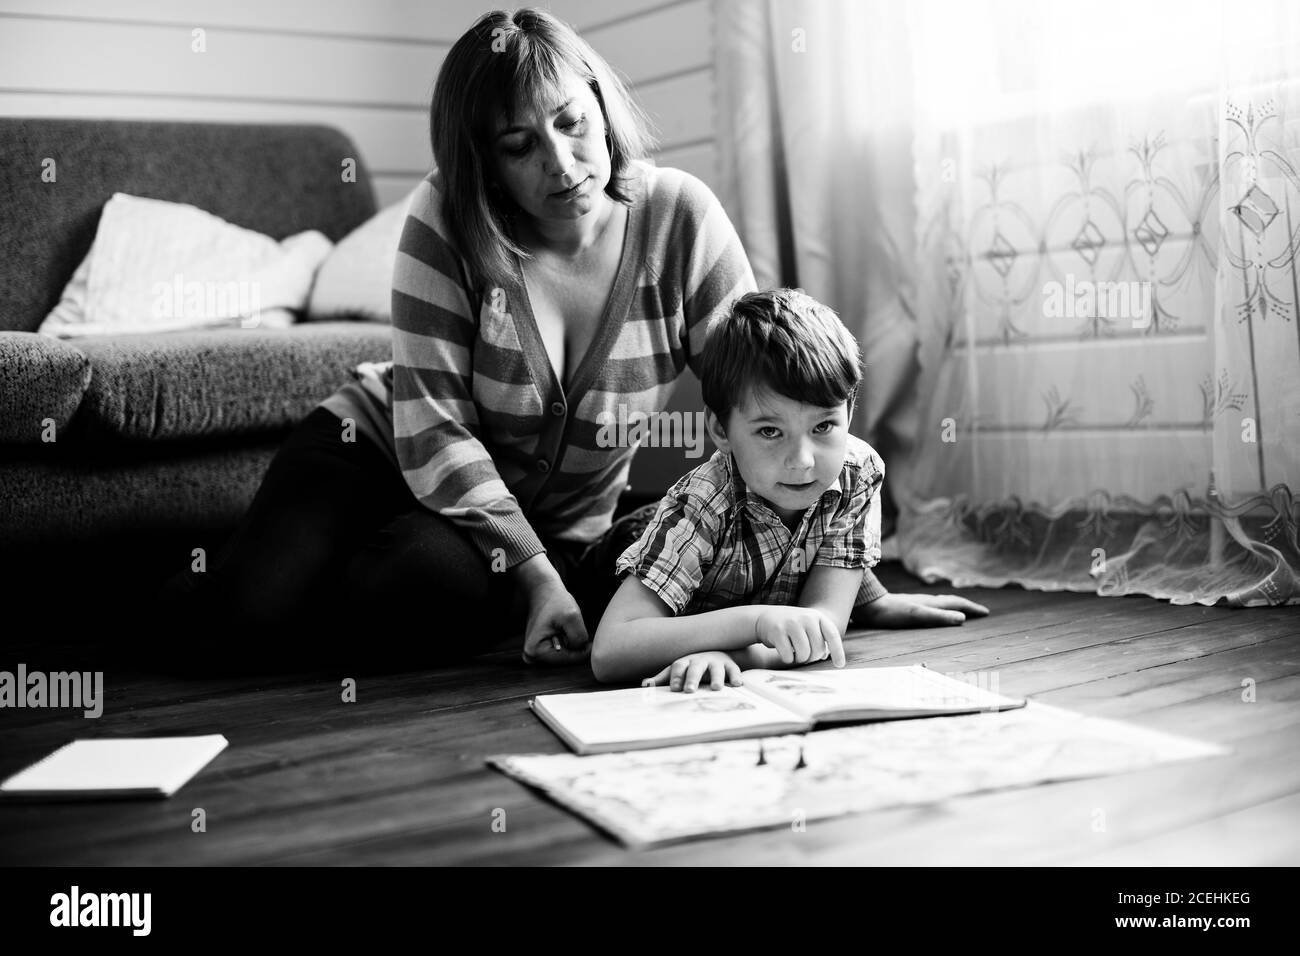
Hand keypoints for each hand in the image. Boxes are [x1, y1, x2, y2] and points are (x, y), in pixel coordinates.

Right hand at [521, 581, 590, 665]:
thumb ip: (578, 637)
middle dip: (575, 647)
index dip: (582, 652)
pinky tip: (564, 629)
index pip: (567, 660)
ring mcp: (535, 653)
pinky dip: (568, 641)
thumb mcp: (572, 617)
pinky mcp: (541, 649)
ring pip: (565, 655)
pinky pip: (562, 651)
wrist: (543, 590)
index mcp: (535, 651)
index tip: (591, 642)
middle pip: (565, 660)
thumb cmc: (555, 601)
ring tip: (567, 627)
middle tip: (576, 630)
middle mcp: (532, 656)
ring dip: (571, 643)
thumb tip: (583, 651)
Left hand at [644, 651, 742, 692]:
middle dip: (692, 678)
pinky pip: (734, 670)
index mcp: (686, 661)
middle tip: (689, 691)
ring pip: (716, 669)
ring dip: (716, 678)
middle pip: (695, 667)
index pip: (678, 666)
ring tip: (716, 688)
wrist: (717, 652)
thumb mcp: (678, 670)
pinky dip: (736, 677)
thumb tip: (644, 685)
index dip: (676, 676)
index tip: (675, 688)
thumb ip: (662, 678)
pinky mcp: (730, 666)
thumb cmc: (692, 666)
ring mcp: (716, 662)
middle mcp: (700, 660)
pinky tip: (737, 684)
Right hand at [754, 607, 845, 666]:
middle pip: (818, 649)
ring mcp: (792, 623)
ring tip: (794, 653)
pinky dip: (787, 659)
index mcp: (817, 616)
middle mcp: (806, 618)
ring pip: (804, 654)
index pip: (832, 635)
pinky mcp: (778, 631)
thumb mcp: (808, 626)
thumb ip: (819, 638)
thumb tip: (826, 655)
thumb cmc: (791, 627)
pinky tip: (783, 651)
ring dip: (799, 659)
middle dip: (812, 658)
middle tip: (804, 655)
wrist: (765, 618)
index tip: (839, 665)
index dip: (838, 652)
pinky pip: (788, 656)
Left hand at [854, 593, 989, 627]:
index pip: (957, 604)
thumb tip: (962, 618)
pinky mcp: (908, 607)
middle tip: (980, 612)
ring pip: (941, 603)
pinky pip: (930, 608)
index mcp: (931, 603)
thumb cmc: (892, 612)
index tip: (986, 613)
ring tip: (961, 611)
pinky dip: (939, 610)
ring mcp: (917, 603)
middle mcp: (926, 601)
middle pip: (951, 602)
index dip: (972, 608)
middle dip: (966, 606)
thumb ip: (939, 616)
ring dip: (954, 607)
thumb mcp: (918, 616)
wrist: (870, 605)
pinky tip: (933, 613)